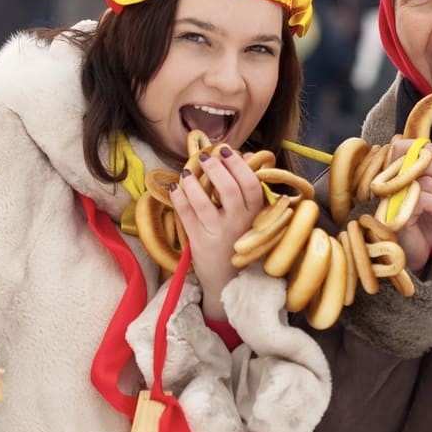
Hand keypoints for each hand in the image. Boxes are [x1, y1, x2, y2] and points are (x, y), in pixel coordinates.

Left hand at [169, 147, 264, 320]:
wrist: (228, 281)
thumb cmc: (240, 240)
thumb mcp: (251, 216)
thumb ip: (248, 187)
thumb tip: (245, 154)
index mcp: (255, 215)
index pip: (251, 184)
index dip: (238, 164)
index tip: (226, 151)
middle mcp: (238, 224)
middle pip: (229, 190)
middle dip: (216, 169)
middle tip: (205, 156)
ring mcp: (218, 234)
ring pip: (204, 204)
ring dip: (193, 184)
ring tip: (187, 172)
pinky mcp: (199, 244)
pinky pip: (186, 217)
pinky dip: (179, 199)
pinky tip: (175, 188)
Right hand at [386, 140, 431, 273]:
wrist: (416, 261)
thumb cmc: (421, 228)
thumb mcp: (429, 197)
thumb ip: (430, 177)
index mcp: (393, 177)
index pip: (398, 147)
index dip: (420, 145)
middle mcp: (387, 185)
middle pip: (414, 159)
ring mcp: (388, 199)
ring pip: (423, 178)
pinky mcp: (394, 214)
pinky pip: (422, 197)